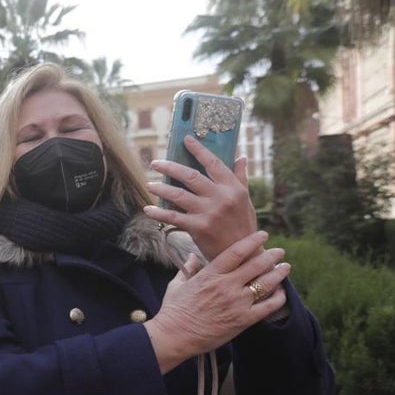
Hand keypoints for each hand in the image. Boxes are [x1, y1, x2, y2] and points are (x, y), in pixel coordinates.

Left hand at [144, 136, 257, 260]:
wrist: (244, 255)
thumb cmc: (243, 225)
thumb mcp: (245, 199)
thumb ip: (240, 177)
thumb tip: (241, 156)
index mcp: (233, 187)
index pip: (213, 163)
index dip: (199, 150)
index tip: (186, 139)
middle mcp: (221, 197)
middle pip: (190, 176)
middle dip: (170, 167)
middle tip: (156, 163)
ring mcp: (209, 212)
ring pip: (178, 194)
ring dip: (160, 188)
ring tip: (149, 185)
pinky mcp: (198, 227)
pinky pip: (173, 216)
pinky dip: (158, 213)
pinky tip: (148, 209)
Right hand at [144, 230, 290, 372]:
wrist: (175, 336)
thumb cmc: (174, 310)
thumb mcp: (177, 284)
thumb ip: (189, 269)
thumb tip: (192, 256)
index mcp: (211, 274)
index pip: (237, 251)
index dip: (252, 241)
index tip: (262, 235)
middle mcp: (226, 285)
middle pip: (256, 264)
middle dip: (271, 256)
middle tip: (279, 252)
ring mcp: (237, 303)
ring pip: (266, 283)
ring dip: (279, 274)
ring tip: (285, 268)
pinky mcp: (243, 320)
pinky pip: (268, 306)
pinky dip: (278, 298)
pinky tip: (281, 293)